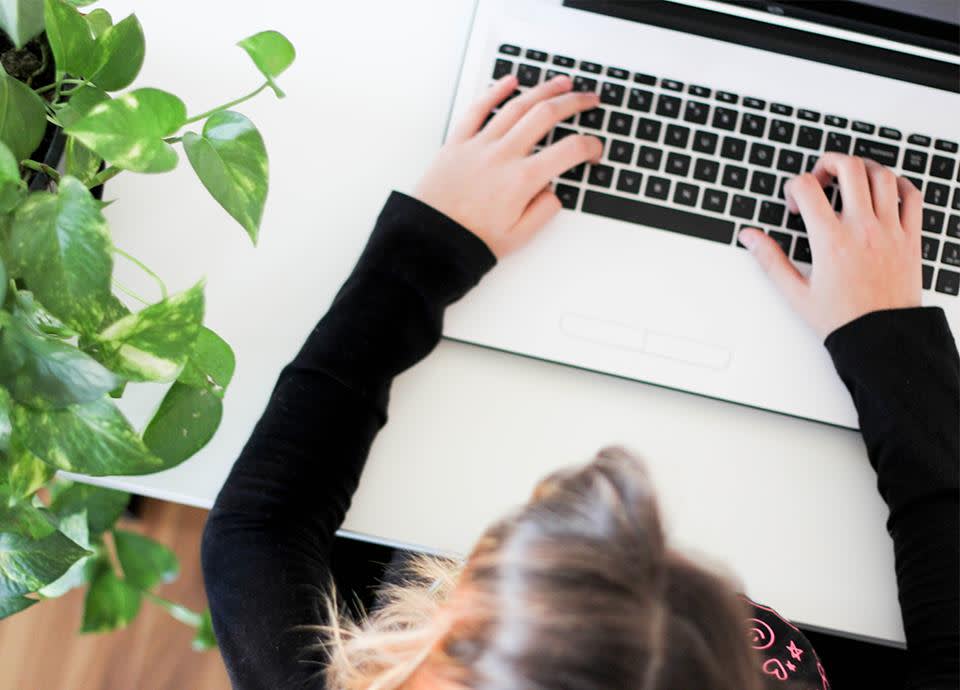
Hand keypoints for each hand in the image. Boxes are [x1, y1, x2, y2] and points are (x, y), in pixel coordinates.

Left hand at [414, 74, 602, 257]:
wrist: (429, 240)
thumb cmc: (469, 241)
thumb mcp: (518, 237)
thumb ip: (544, 211)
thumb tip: (553, 191)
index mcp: (522, 180)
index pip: (569, 151)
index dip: (590, 146)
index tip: (594, 150)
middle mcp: (503, 155)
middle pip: (546, 115)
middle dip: (574, 103)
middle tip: (589, 99)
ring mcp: (479, 145)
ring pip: (517, 105)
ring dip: (543, 90)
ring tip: (562, 83)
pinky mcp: (457, 143)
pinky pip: (478, 108)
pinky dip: (495, 91)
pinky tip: (510, 81)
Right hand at [739, 153, 921, 337]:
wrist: (882, 337)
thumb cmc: (842, 318)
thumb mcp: (796, 292)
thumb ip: (770, 259)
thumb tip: (749, 237)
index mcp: (830, 241)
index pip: (807, 187)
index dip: (793, 187)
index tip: (795, 205)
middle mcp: (862, 229)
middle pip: (849, 167)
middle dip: (829, 162)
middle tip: (821, 177)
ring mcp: (890, 230)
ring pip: (882, 175)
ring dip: (863, 169)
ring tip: (852, 180)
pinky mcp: (911, 237)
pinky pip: (913, 196)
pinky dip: (900, 184)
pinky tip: (885, 192)